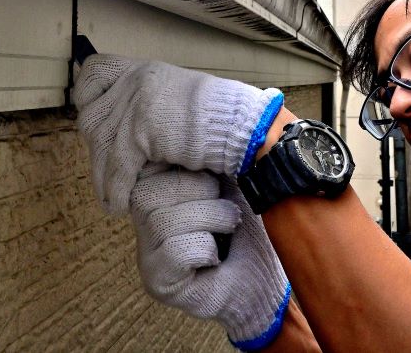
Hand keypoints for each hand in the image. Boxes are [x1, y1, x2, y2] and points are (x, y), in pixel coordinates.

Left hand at [73, 55, 282, 213]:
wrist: (241, 128)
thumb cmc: (214, 123)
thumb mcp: (173, 100)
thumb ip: (144, 104)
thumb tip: (114, 125)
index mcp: (143, 70)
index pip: (95, 71)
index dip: (87, 96)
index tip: (92, 120)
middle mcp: (135, 80)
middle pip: (93, 117)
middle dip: (96, 151)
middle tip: (106, 174)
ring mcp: (136, 102)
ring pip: (101, 145)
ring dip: (103, 178)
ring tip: (110, 199)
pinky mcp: (141, 129)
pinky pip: (118, 165)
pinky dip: (117, 189)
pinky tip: (119, 205)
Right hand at [131, 167, 290, 350]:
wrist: (271, 275)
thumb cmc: (250, 220)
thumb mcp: (228, 174)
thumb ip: (203, 153)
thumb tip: (193, 130)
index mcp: (153, 180)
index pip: (147, 157)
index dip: (188, 162)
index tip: (216, 174)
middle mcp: (140, 214)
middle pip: (151, 188)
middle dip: (203, 191)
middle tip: (225, 207)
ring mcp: (145, 248)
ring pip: (163, 219)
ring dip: (211, 219)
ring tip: (227, 228)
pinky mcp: (156, 279)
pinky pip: (175, 251)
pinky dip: (207, 251)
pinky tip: (216, 257)